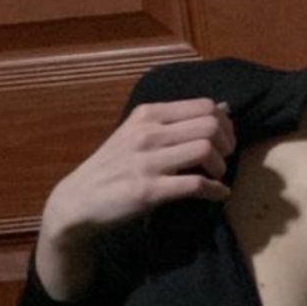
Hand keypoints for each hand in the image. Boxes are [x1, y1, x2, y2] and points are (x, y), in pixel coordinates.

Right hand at [37, 96, 234, 298]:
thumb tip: (222, 109)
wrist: (79, 199)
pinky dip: (216, 191)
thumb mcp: (137, 133)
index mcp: (147, 114)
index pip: (204, 105)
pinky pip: (196, 184)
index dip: (225, 123)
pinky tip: (218, 194)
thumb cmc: (113, 166)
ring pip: (205, 150)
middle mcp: (148, 133)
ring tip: (217, 177)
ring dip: (221, 167)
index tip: (225, 140)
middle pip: (210, 126)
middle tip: (224, 159)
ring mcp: (147, 161)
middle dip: (227, 144)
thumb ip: (173, 123)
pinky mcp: (149, 190)